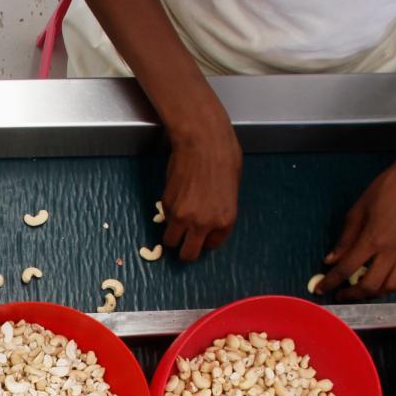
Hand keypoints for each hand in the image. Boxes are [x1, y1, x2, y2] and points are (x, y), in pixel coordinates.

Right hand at [160, 102, 240, 261]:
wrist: (203, 143)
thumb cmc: (224, 158)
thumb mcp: (230, 191)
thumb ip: (219, 211)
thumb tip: (209, 220)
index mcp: (224, 220)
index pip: (211, 245)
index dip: (205, 240)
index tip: (202, 235)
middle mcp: (203, 224)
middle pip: (188, 253)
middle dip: (186, 249)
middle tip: (185, 240)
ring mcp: (182, 216)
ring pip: (171, 241)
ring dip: (173, 235)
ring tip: (176, 222)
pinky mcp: (166, 205)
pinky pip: (165, 219)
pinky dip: (168, 214)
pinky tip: (176, 197)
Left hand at [316, 154, 395, 299]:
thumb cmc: (388, 188)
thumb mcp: (359, 209)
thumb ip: (345, 238)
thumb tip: (331, 259)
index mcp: (373, 239)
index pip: (346, 269)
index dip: (331, 282)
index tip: (321, 288)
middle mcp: (392, 251)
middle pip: (369, 286)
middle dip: (351, 294)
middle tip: (340, 293)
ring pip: (389, 287)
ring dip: (372, 293)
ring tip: (359, 288)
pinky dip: (388, 284)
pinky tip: (378, 278)